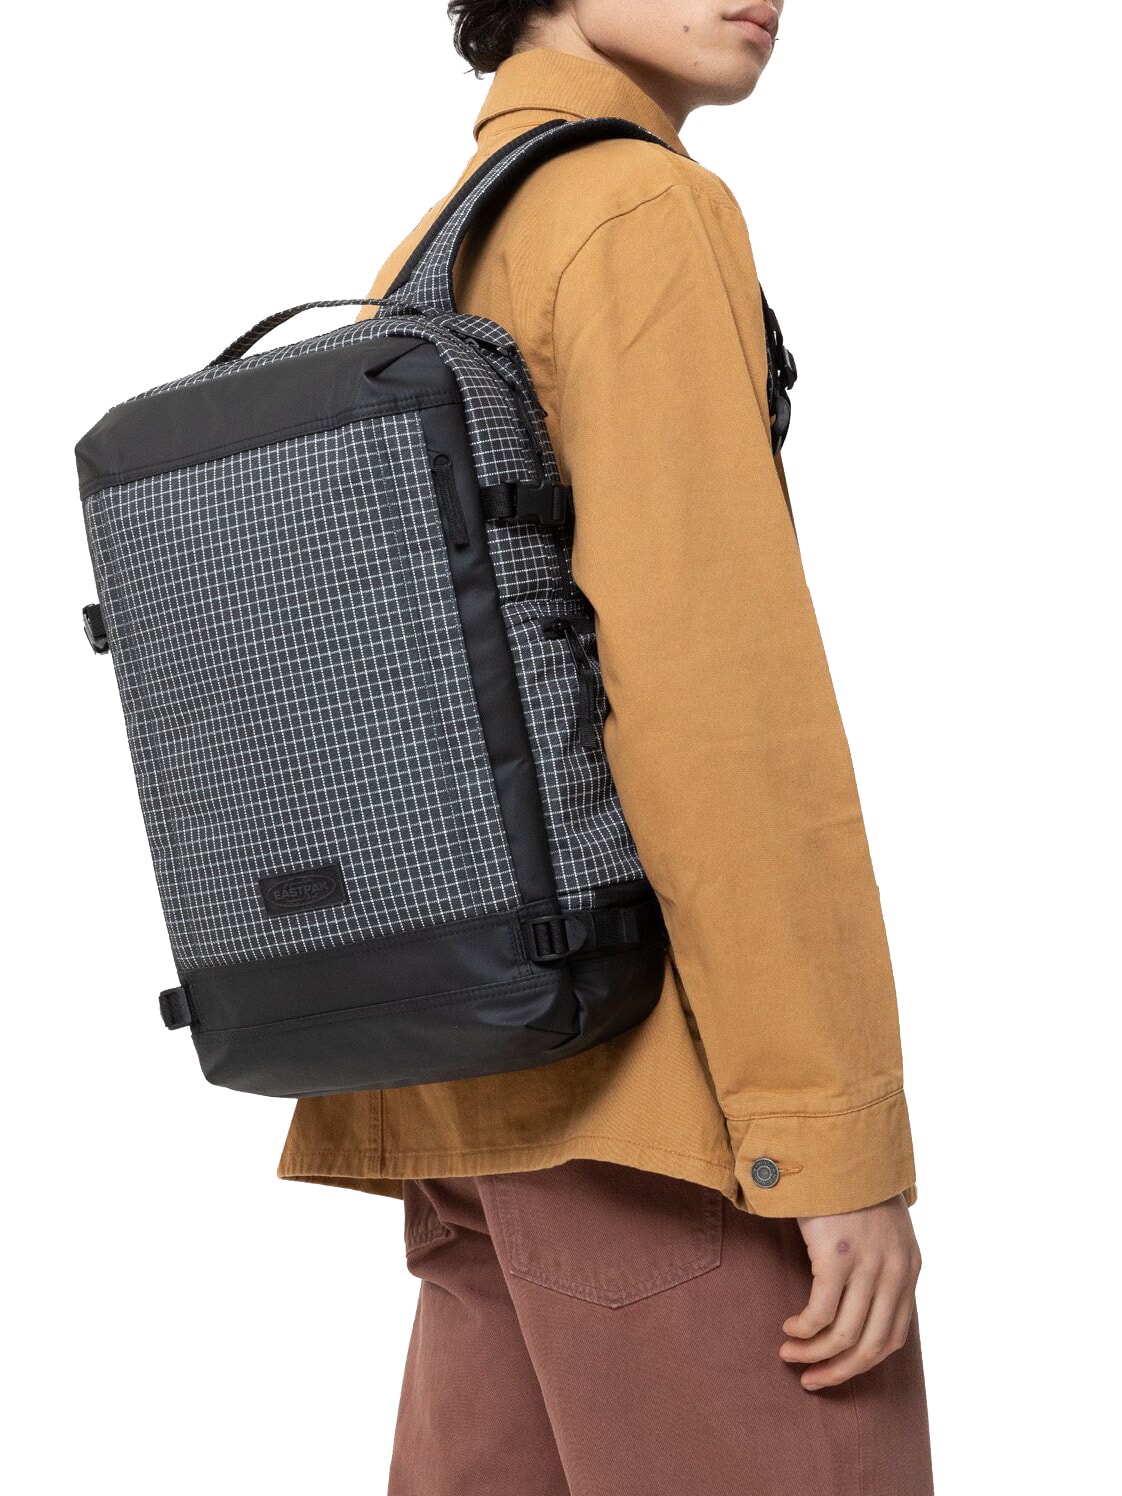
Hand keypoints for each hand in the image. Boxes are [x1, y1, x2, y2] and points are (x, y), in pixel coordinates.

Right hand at [779, 1194, 920, 1390]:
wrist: (837, 1146)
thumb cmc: (850, 1186)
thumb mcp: (883, 1229)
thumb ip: (881, 1263)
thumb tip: (862, 1303)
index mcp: (909, 1268)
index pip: (894, 1338)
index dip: (863, 1363)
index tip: (837, 1370)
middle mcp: (895, 1273)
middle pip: (871, 1346)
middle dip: (839, 1372)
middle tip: (812, 1381)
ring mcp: (868, 1266)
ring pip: (843, 1336)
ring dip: (813, 1355)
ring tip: (790, 1357)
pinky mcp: (837, 1257)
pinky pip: (820, 1313)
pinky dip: (804, 1331)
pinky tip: (790, 1329)